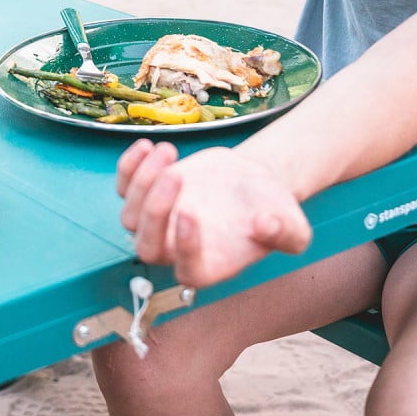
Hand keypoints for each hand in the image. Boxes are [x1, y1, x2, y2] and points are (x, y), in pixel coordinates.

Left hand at [115, 139, 310, 287]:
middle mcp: (177, 250)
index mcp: (210, 266)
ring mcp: (158, 223)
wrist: (252, 184)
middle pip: (147, 247)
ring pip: (130, 216)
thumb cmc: (272, 210)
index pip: (186, 269)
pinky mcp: (148, 195)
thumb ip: (286, 234)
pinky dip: (127, 168)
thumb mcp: (292, 225)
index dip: (184, 247)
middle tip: (177, 177)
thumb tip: (265, 226)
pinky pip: (123, 188)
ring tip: (169, 151)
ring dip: (142, 183)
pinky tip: (146, 145)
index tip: (191, 213)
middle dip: (155, 211)